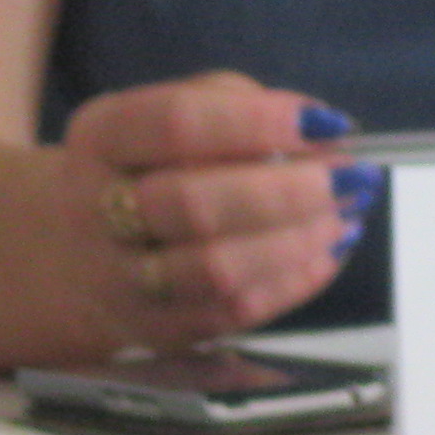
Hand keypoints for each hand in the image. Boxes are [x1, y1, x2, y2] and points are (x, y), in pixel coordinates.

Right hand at [55, 75, 360, 349]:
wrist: (82, 251)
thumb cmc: (152, 164)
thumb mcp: (174, 112)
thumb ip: (239, 104)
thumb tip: (319, 130)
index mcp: (101, 137)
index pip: (176, 123)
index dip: (258, 122)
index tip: (329, 124)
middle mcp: (96, 210)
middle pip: (195, 203)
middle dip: (290, 191)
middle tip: (353, 179)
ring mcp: (119, 280)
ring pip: (217, 269)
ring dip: (298, 242)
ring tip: (347, 216)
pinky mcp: (153, 330)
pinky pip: (232, 313)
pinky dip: (292, 283)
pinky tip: (328, 253)